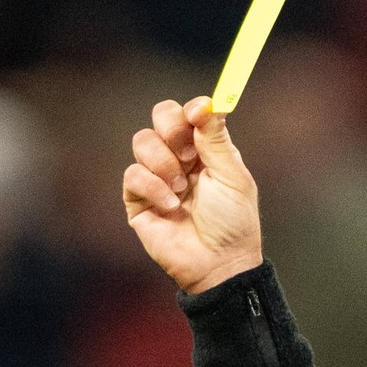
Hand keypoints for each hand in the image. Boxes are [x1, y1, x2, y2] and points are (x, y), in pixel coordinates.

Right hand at [121, 98, 264, 295]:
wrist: (219, 263)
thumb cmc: (233, 222)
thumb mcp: (233, 176)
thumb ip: (217, 139)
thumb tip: (206, 103)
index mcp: (205, 149)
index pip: (188, 113)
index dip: (192, 109)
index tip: (198, 113)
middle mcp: (179, 158)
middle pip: (161, 117)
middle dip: (172, 130)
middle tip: (188, 152)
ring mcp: (156, 177)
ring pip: (143, 141)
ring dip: (164, 162)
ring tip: (181, 188)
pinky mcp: (138, 200)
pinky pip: (133, 174)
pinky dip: (152, 186)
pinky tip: (170, 205)